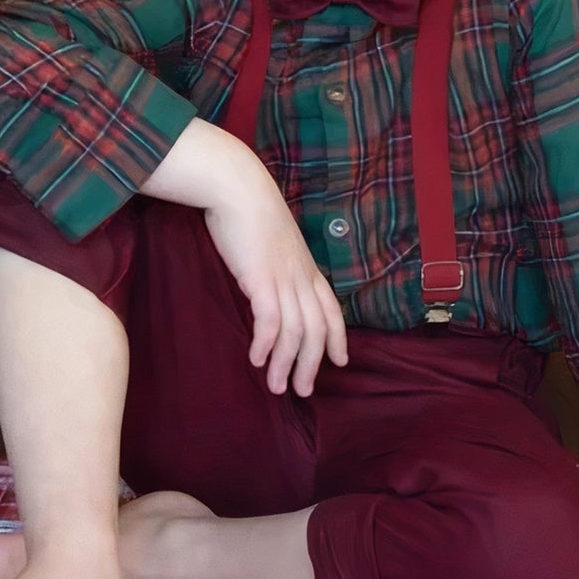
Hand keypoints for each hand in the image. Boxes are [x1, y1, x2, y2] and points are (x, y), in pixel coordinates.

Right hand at [204, 179, 347, 395]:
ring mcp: (283, 278)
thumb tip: (269, 281)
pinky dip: (266, 343)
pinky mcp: (261, 279)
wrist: (238, 187)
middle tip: (302, 391)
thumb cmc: (250, 211)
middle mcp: (301, 277)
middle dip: (311, 364)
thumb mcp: (274, 241)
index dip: (338, 338)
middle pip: (317, 330)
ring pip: (295, 331)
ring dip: (286, 363)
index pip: (332, 309)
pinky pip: (270, 320)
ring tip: (276, 387)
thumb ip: (278, 264)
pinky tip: (256, 359)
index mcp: (307, 268)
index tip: (340, 362)